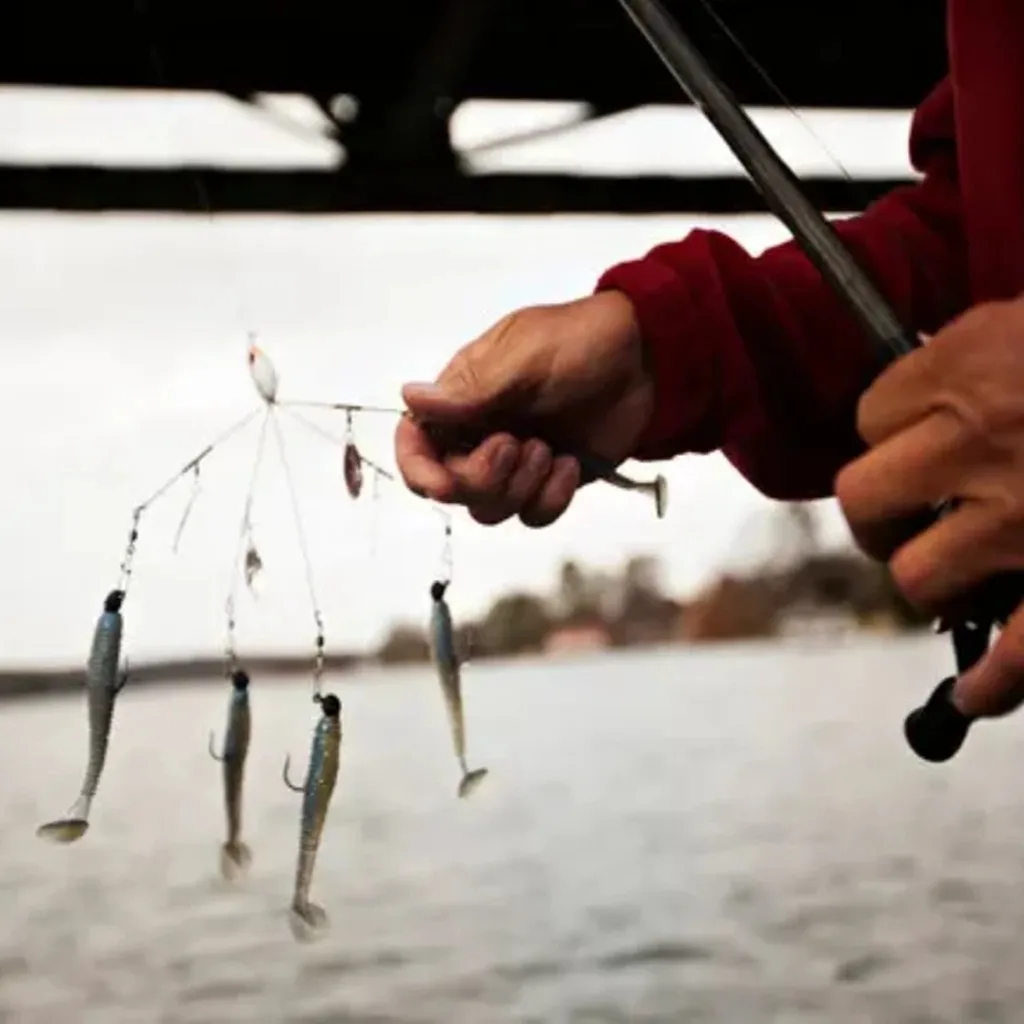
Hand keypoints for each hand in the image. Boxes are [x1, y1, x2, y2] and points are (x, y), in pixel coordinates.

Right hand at [395, 291, 653, 526]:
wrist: (645, 358)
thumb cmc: (580, 343)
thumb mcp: (524, 357)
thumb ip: (471, 389)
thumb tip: (409, 398)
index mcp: (462, 398)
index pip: (416, 443)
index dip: (419, 470)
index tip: (446, 483)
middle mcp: (480, 433)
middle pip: (452, 488)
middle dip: (483, 479)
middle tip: (521, 444)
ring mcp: (515, 461)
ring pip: (490, 510)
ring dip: (519, 489)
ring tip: (551, 450)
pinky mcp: (549, 482)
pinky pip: (533, 515)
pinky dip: (552, 498)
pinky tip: (572, 464)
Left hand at [835, 298, 1023, 718]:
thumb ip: (989, 353)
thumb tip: (934, 401)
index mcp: (976, 365)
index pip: (873, 416)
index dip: (891, 433)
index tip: (912, 442)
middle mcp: (984, 440)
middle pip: (865, 498)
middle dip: (882, 515)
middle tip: (911, 520)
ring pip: (919, 575)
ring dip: (936, 582)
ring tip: (965, 579)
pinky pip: (1013, 657)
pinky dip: (993, 684)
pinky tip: (978, 693)